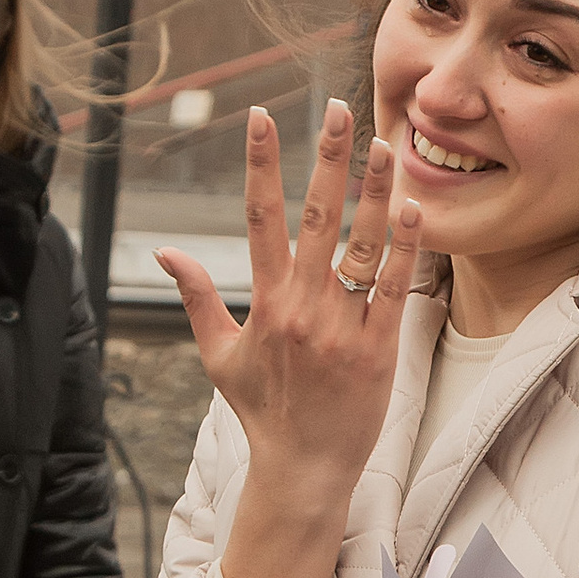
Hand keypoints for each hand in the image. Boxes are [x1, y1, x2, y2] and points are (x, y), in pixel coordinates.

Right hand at [159, 103, 420, 577]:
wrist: (303, 470)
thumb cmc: (263, 412)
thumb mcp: (220, 357)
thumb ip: (197, 299)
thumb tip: (164, 254)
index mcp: (264, 303)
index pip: (258, 218)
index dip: (260, 163)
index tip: (260, 115)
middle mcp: (301, 308)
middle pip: (314, 217)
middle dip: (326, 158)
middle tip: (338, 107)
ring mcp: (342, 327)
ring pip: (360, 245)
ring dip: (373, 190)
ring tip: (384, 141)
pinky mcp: (379, 349)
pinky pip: (394, 289)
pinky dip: (405, 247)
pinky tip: (413, 207)